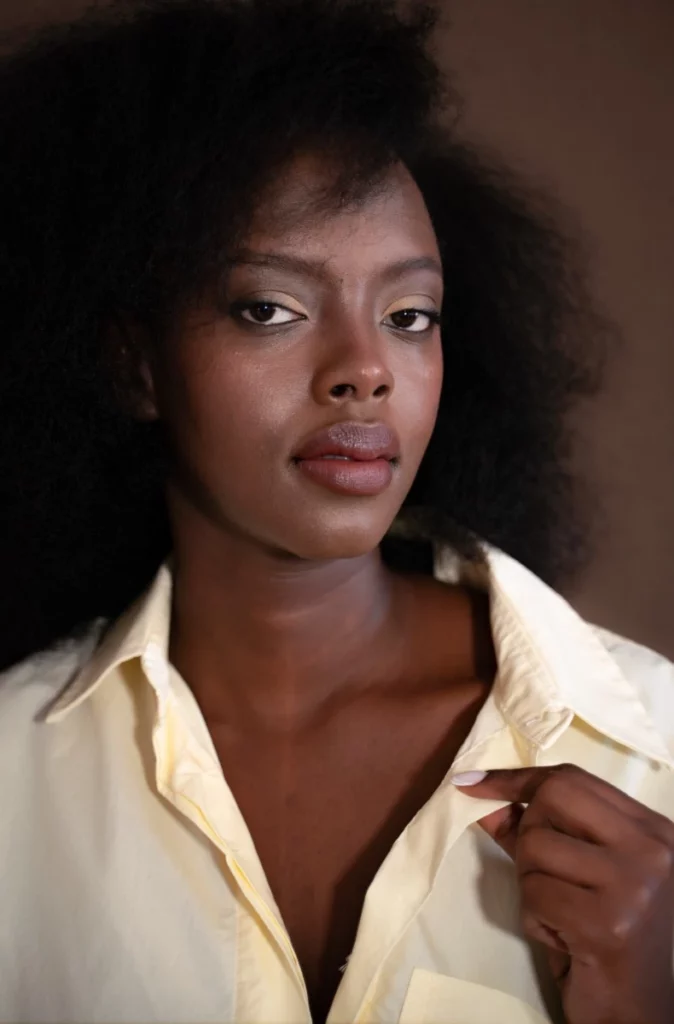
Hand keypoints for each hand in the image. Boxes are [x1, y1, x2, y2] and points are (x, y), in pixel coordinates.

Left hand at [452, 764, 673, 1023]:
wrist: (636, 1014)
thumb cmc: (604, 940)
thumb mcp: (576, 875)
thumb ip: (536, 832)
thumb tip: (482, 796)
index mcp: (651, 831)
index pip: (572, 779)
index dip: (518, 779)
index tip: (472, 782)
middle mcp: (652, 849)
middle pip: (552, 799)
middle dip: (528, 833)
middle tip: (544, 874)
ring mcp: (634, 884)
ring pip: (535, 848)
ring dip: (530, 884)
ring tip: (561, 914)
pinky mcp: (608, 924)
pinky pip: (534, 893)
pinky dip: (535, 917)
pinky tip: (563, 938)